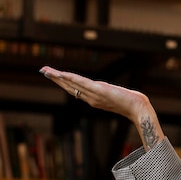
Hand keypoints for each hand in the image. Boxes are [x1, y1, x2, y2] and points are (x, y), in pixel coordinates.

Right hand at [39, 66, 163, 149]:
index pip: (74, 90)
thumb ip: (106, 92)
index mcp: (93, 100)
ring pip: (72, 85)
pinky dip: (70, 78)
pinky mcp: (99, 90)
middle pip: (69, 87)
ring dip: (58, 77)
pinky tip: (62, 74)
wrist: (137, 109)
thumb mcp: (115, 96)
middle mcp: (90, 99)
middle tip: (43, 71)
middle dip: (56, 79)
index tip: (54, 76)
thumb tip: (101, 88)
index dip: (63, 83)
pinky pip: (82, 83)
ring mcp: (94, 95)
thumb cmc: (130, 102)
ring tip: (46, 71)